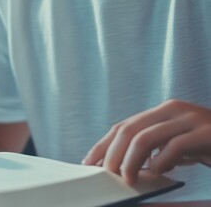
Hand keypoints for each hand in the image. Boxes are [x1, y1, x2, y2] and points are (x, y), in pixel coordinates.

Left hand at [82, 99, 210, 183]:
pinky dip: (160, 162)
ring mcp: (189, 119)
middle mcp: (172, 110)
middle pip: (128, 130)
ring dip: (130, 161)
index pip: (123, 126)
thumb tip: (125, 165)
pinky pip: (173, 147)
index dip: (103, 144)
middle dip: (111, 154)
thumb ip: (154, 149)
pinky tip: (157, 173)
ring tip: (127, 179)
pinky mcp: (206, 132)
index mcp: (161, 111)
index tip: (89, 161)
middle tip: (106, 174)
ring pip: (144, 137)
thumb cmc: (209, 144)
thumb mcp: (176, 145)